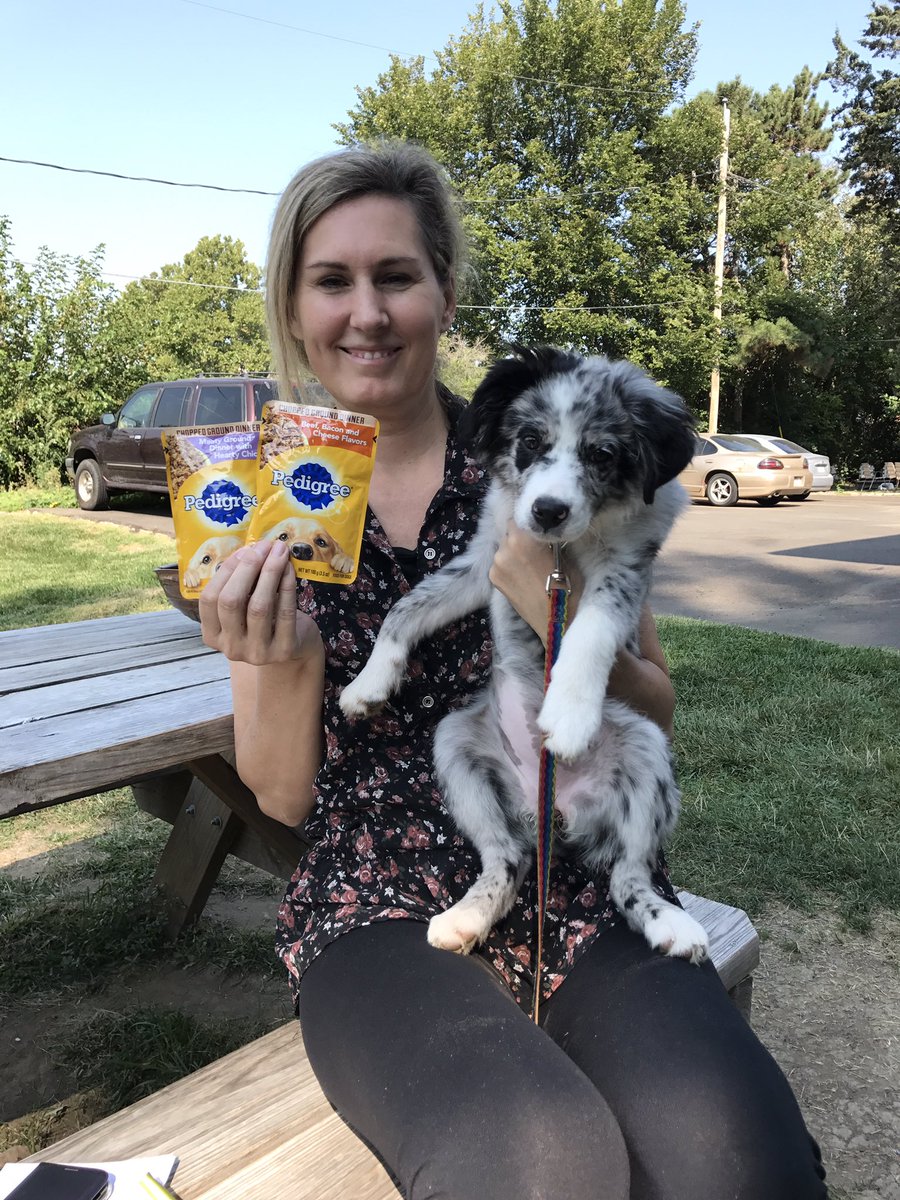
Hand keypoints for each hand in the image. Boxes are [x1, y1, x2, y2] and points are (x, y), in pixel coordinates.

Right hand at [198, 539, 322, 666]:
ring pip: (258, 607)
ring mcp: (257, 653)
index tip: (245, 549)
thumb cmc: (266, 620)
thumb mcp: (245, 605)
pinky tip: (289, 569)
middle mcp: (231, 648)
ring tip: (279, 551)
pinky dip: (287, 586)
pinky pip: (284, 613)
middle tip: (264, 546)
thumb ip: (240, 583)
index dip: (227, 570)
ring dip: (269, 572)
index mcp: (212, 635)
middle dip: (247, 567)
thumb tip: (249, 550)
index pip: (209, 599)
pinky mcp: (283, 651)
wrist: (293, 648)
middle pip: (231, 602)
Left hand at [488, 523, 582, 644]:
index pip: (521, 517)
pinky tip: (522, 577)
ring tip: (529, 566)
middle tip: (535, 549)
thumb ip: (547, 538)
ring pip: (504, 548)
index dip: (530, 523)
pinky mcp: (493, 578)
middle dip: (521, 537)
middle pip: (510, 531)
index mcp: (524, 537)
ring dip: (513, 552)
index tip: (537, 529)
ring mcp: (496, 564)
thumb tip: (543, 529)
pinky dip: (508, 566)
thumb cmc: (567, 585)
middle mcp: (505, 548)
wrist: (556, 619)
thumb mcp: (564, 554)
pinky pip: (500, 563)